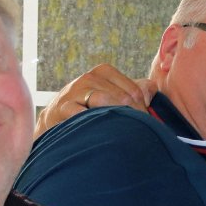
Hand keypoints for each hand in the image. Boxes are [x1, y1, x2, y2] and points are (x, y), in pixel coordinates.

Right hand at [35, 64, 156, 138]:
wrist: (55, 118)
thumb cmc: (90, 107)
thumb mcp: (113, 94)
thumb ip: (136, 89)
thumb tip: (150, 92)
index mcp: (103, 72)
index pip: (133, 90)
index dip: (142, 109)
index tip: (144, 124)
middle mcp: (88, 78)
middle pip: (121, 96)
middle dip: (132, 116)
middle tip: (138, 133)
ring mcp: (74, 92)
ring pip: (101, 100)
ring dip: (115, 117)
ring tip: (120, 131)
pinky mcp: (62, 108)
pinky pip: (79, 113)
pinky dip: (91, 121)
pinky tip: (98, 130)